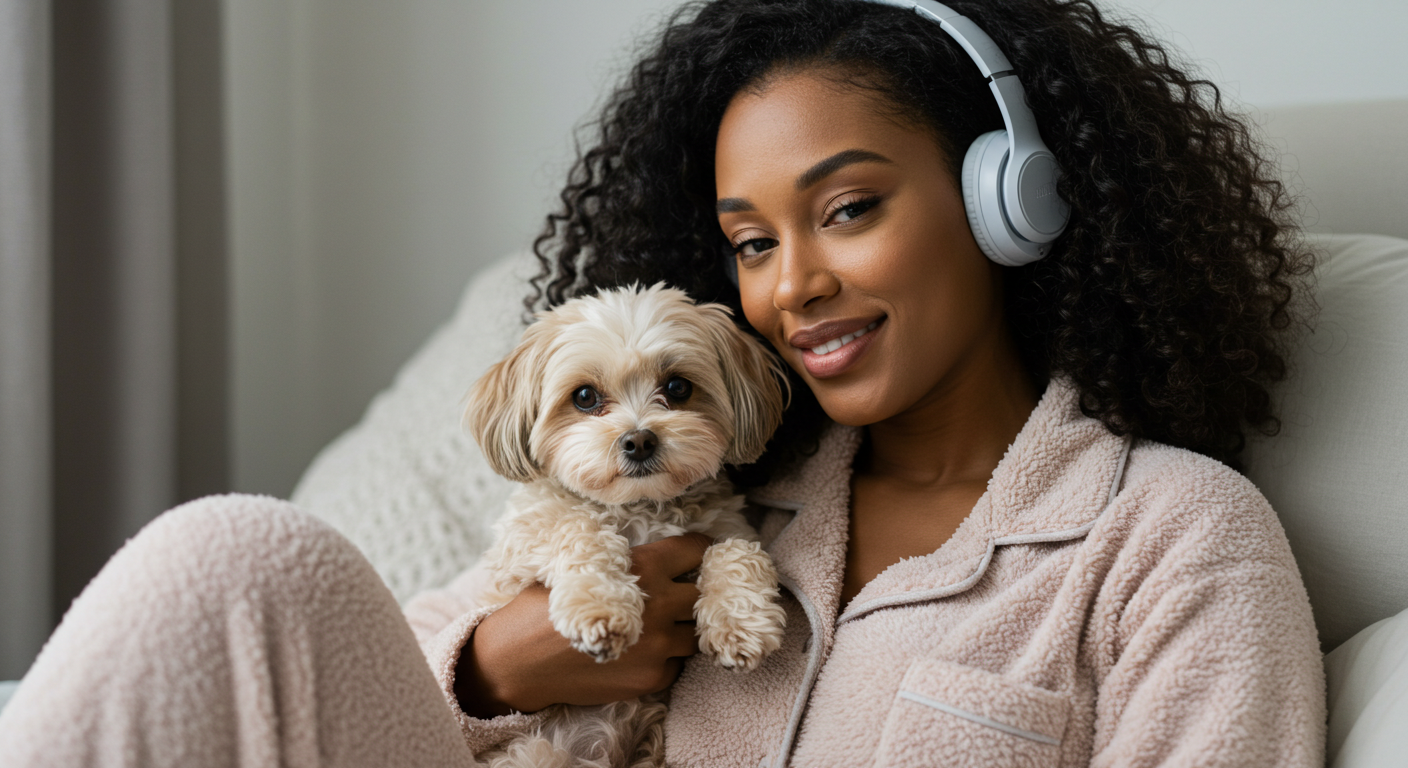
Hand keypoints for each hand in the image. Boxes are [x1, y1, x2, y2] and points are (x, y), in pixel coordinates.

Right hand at [454, 533, 709, 716]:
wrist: (519, 660)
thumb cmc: (542, 605)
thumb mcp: (584, 567)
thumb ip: (628, 562)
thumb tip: (661, 554)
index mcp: (644, 567)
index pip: (696, 551)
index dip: (697, 552)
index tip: (693, 557)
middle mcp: (659, 605)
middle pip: (703, 594)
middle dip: (691, 592)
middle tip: (674, 594)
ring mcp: (658, 646)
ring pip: (695, 632)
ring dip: (681, 628)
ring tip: (656, 627)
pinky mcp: (652, 677)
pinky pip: (677, 664)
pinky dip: (665, 658)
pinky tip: (638, 652)